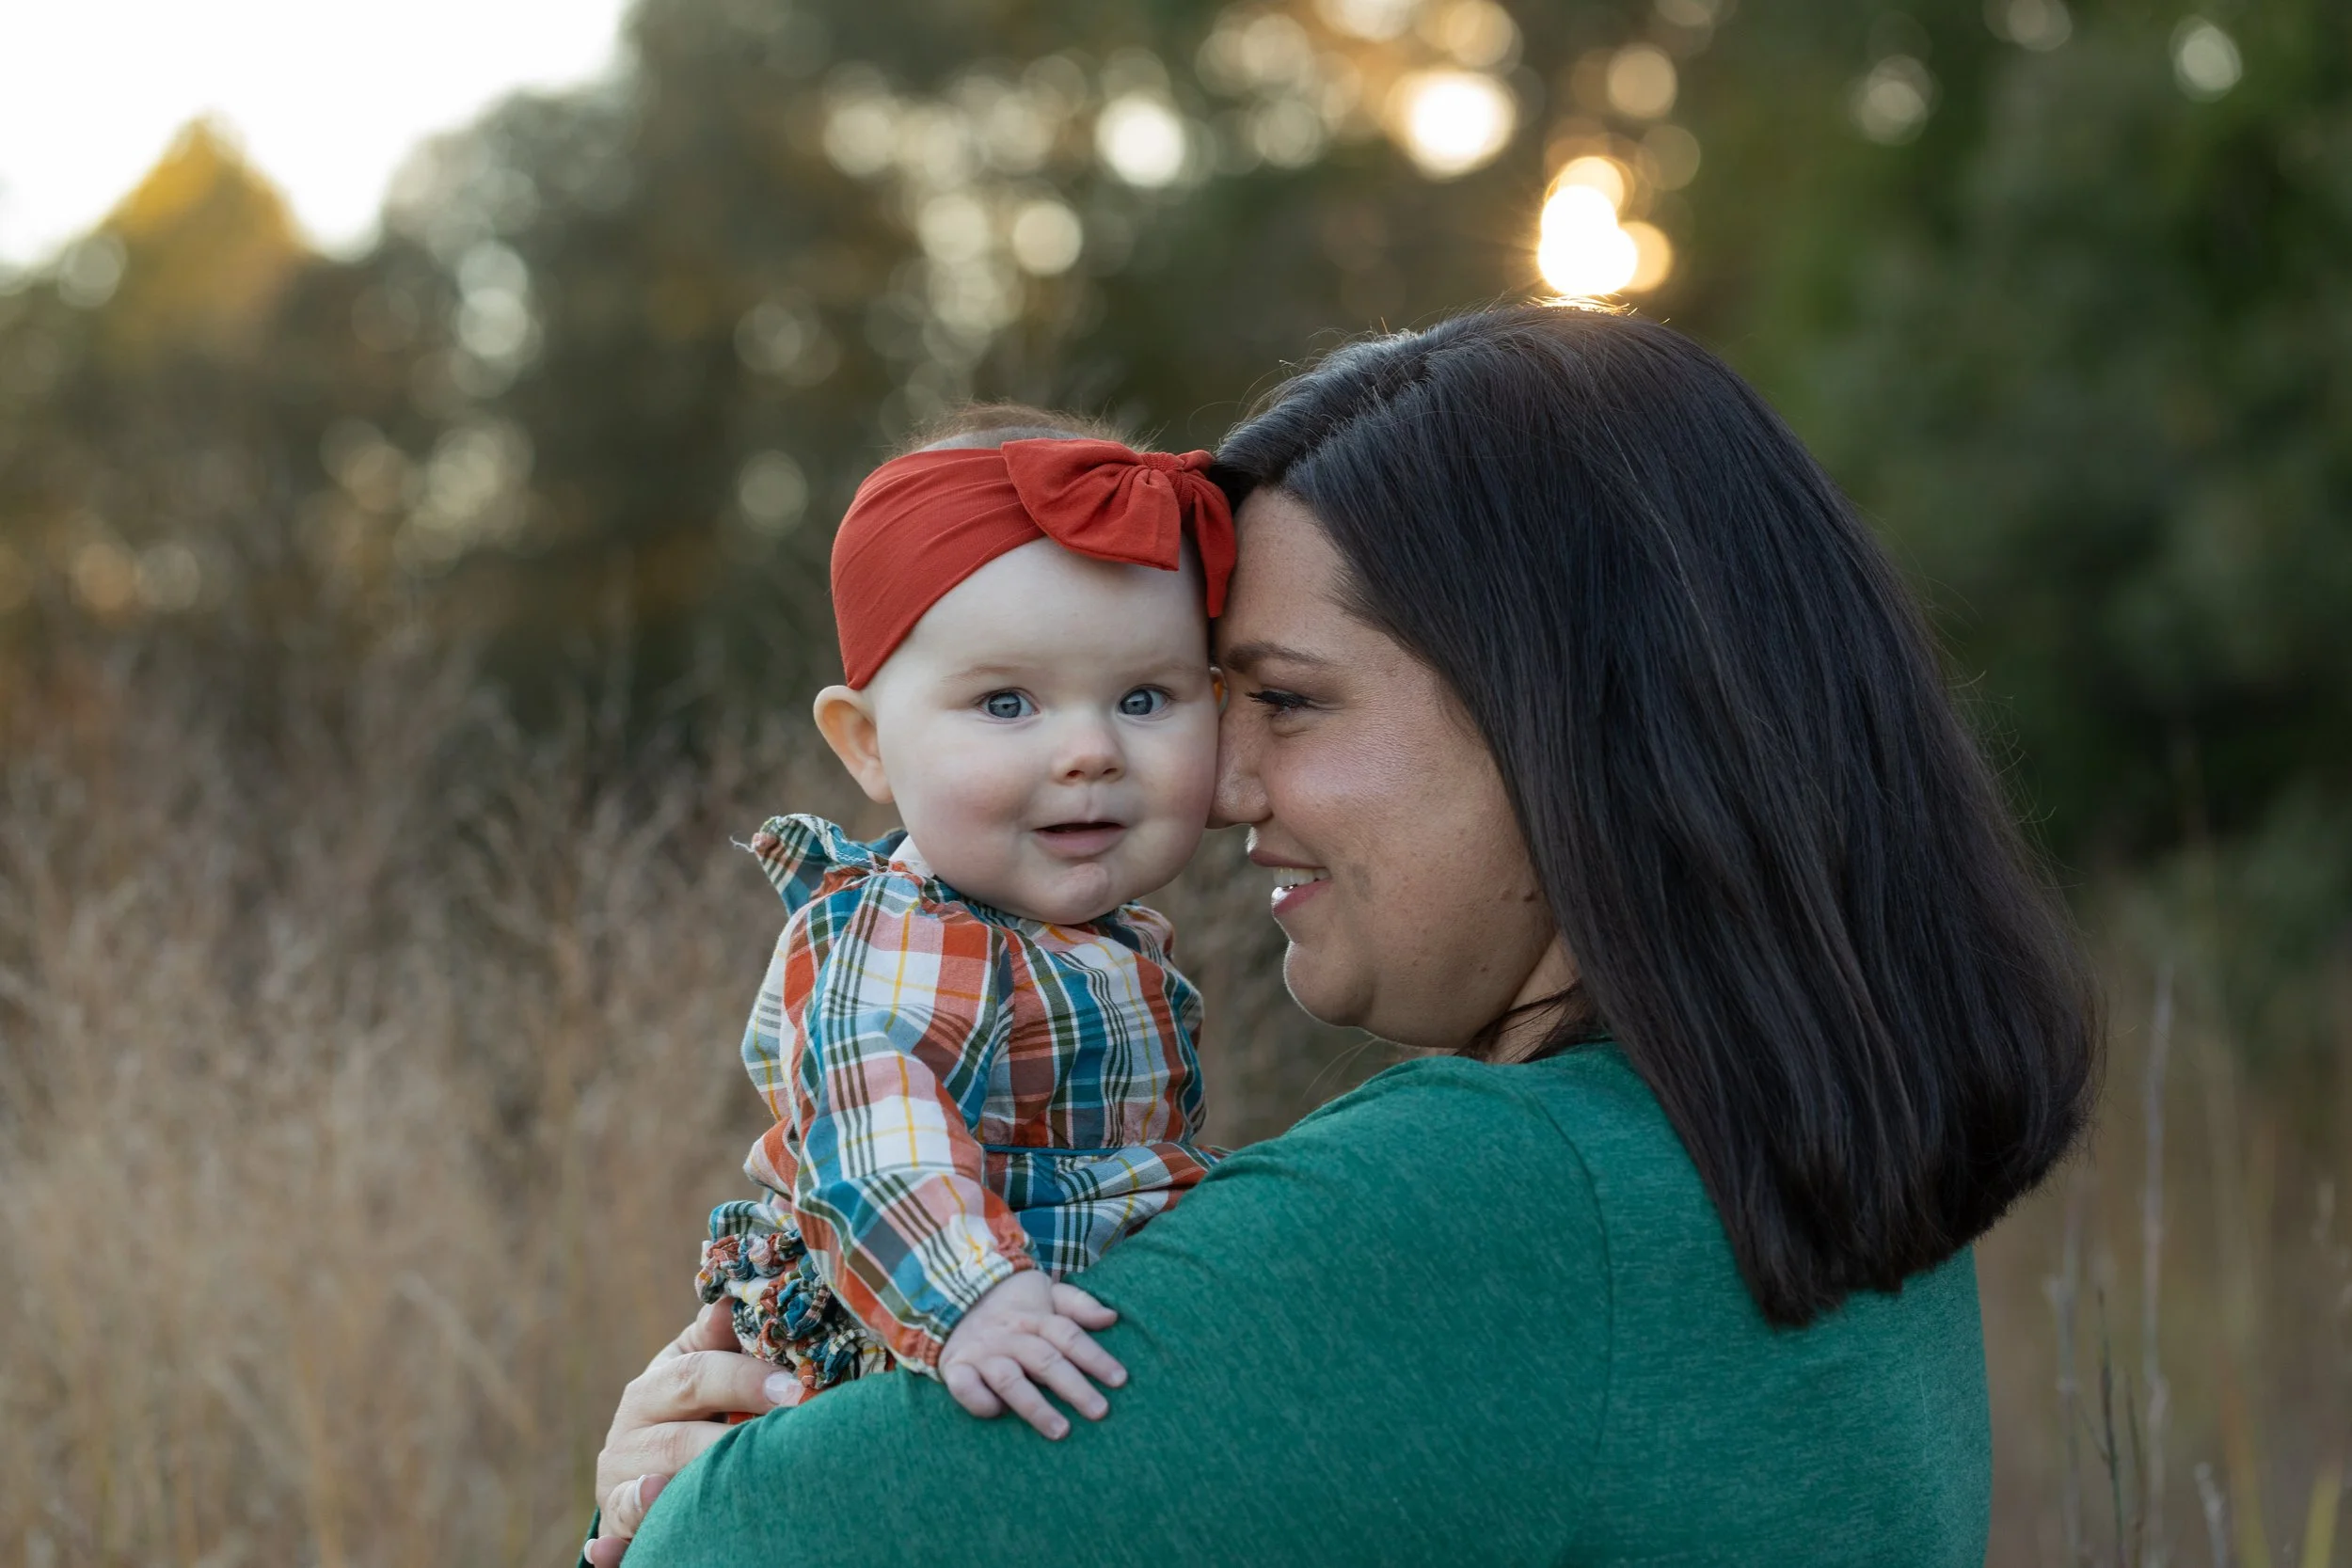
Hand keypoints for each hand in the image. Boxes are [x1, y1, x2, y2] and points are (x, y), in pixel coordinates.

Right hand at [584, 1301, 801, 1565]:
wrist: (647, 1472)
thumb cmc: (693, 1410)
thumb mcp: (699, 1372)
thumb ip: (717, 1342)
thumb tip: (729, 1302)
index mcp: (656, 1385)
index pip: (697, 1375)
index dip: (747, 1379)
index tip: (798, 1389)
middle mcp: (630, 1431)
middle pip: (681, 1435)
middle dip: (734, 1438)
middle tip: (786, 1437)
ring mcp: (619, 1481)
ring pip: (654, 1485)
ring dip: (690, 1485)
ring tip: (732, 1482)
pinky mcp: (615, 1526)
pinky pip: (618, 1530)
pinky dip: (623, 1532)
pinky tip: (636, 1525)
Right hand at [936, 1270, 1125, 1439]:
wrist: (954, 1292)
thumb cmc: (1013, 1303)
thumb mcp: (1047, 1293)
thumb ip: (1079, 1305)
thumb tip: (1112, 1317)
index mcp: (1035, 1317)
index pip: (1069, 1336)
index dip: (1095, 1357)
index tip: (1120, 1380)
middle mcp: (1010, 1335)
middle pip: (1045, 1360)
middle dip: (1074, 1387)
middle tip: (1100, 1411)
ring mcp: (983, 1352)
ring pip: (1010, 1379)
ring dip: (1035, 1405)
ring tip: (1061, 1431)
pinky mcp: (956, 1366)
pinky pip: (964, 1386)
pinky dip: (979, 1400)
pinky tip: (997, 1413)